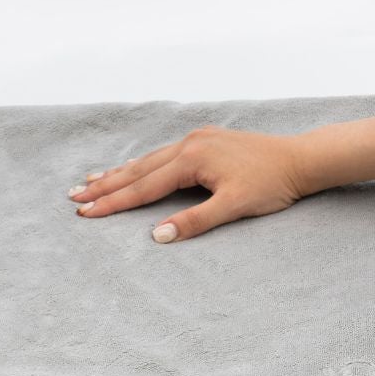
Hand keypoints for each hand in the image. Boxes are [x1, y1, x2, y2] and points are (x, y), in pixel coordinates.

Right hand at [68, 126, 321, 242]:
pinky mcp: (205, 141)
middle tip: (73, 197)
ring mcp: (197, 139)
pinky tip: (131, 168)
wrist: (301, 159)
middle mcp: (190, 143)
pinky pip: (163, 155)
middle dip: (105, 186)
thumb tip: (157, 236)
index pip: (144, 187)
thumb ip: (194, 222)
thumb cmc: (272, 184)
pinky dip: (142, 165)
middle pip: (138, 169)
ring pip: (148, 160)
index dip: (114, 202)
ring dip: (119, 173)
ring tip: (91, 182)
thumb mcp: (234, 207)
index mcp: (193, 158)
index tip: (86, 213)